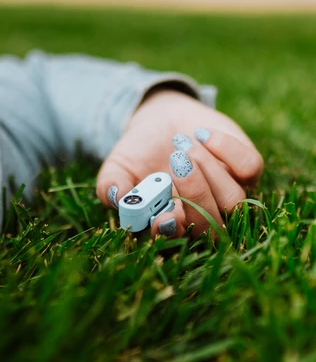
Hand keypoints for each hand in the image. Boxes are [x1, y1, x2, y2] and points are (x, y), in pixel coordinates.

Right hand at [96, 90, 262, 237]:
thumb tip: (117, 197)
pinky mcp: (247, 169)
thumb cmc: (136, 152)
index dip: (173, 233)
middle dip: (196, 197)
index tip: (163, 216)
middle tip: (176, 163)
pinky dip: (226, 149)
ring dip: (208, 170)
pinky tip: (201, 133)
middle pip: (213, 229)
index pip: (177, 241)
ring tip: (181, 142)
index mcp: (169, 224)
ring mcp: (227, 194)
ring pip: (234, 200)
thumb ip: (110, 185)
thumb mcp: (116, 167)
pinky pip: (250, 167)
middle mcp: (202, 216)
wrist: (162, 120)